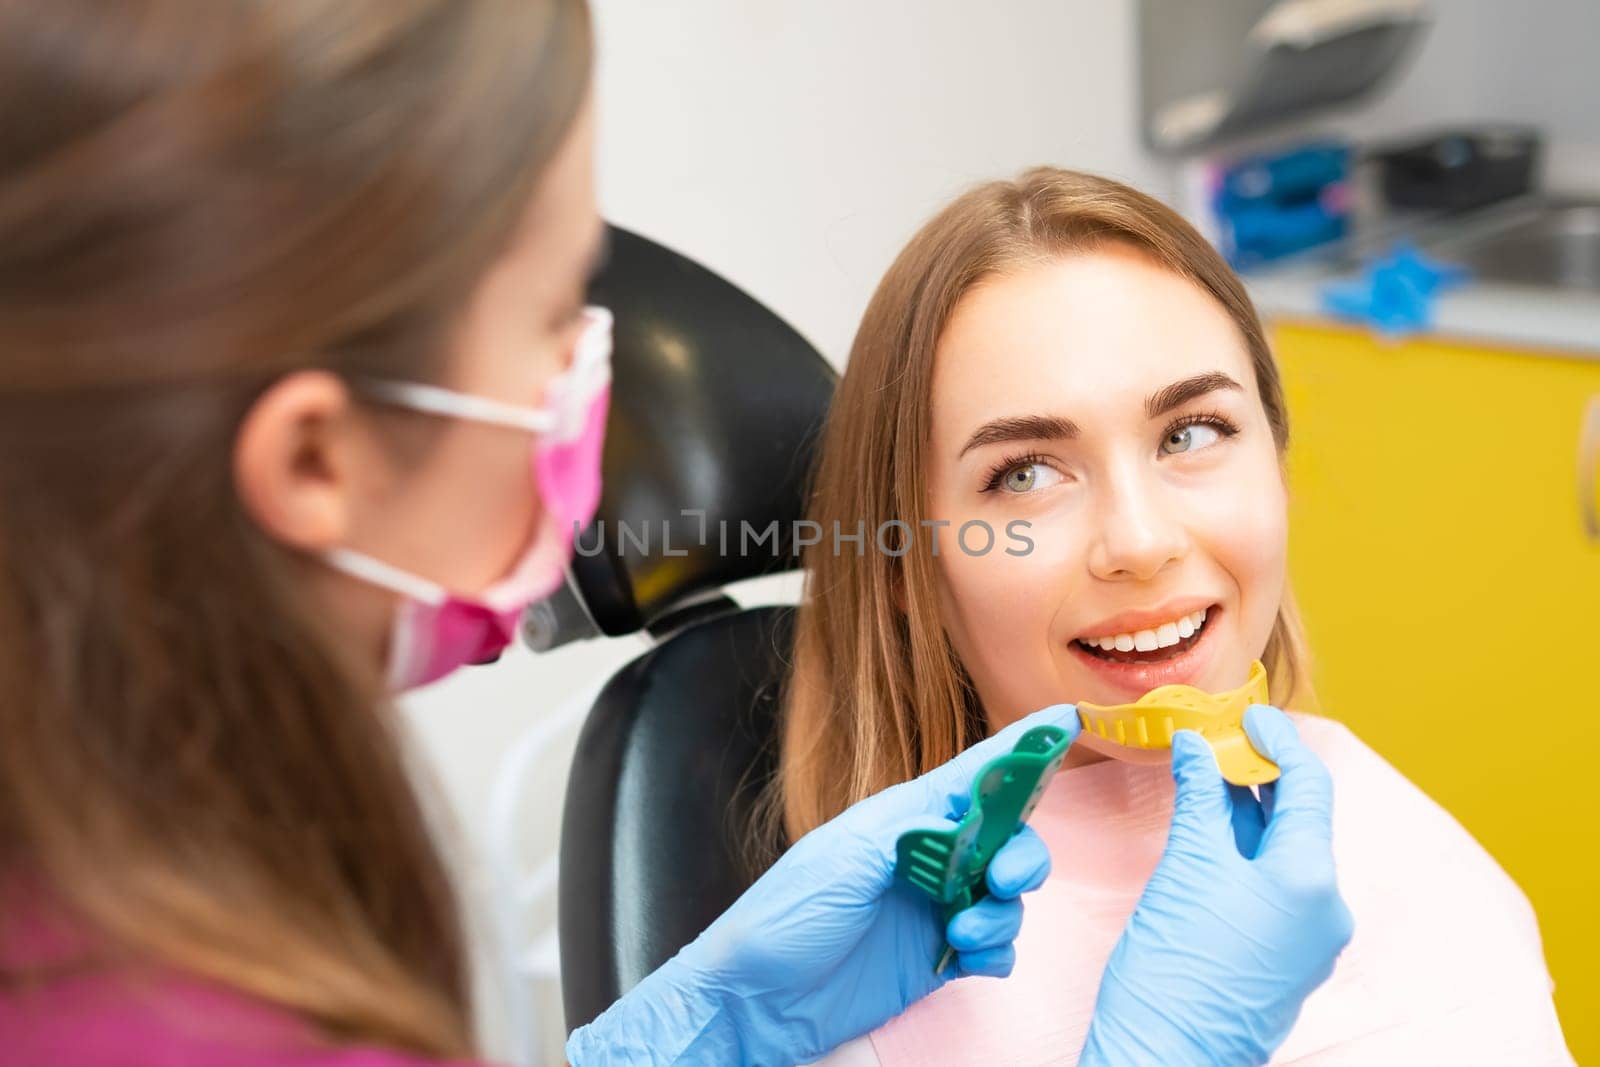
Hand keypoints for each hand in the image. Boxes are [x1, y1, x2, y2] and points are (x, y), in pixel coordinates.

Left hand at [566, 704, 1080, 1065]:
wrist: (756, 999)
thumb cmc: (783, 917)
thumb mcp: (843, 859)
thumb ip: (911, 832)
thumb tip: (963, 817)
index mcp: (902, 817)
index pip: (973, 772)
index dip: (1022, 747)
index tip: (1068, 721)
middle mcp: (926, 855)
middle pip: (1004, 837)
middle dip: (1021, 854)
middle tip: (1004, 879)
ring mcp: (932, 906)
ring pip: (1004, 893)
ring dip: (1003, 910)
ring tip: (966, 931)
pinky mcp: (935, 954)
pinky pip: (994, 945)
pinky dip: (998, 950)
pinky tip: (973, 957)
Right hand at [1081, 706, 1353, 1066]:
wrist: (1167, 1056)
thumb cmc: (1176, 968)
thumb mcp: (1187, 866)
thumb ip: (1199, 797)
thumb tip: (1196, 746)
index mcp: (1311, 880)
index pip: (1309, 785)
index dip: (1278, 741)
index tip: (1249, 714)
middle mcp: (1325, 908)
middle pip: (1300, 819)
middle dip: (1260, 774)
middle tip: (1220, 738)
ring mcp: (1309, 939)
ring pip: (1285, 853)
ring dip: (1249, 811)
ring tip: (1208, 777)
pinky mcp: (1284, 958)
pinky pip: (1275, 886)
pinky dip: (1247, 850)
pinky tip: (1211, 831)